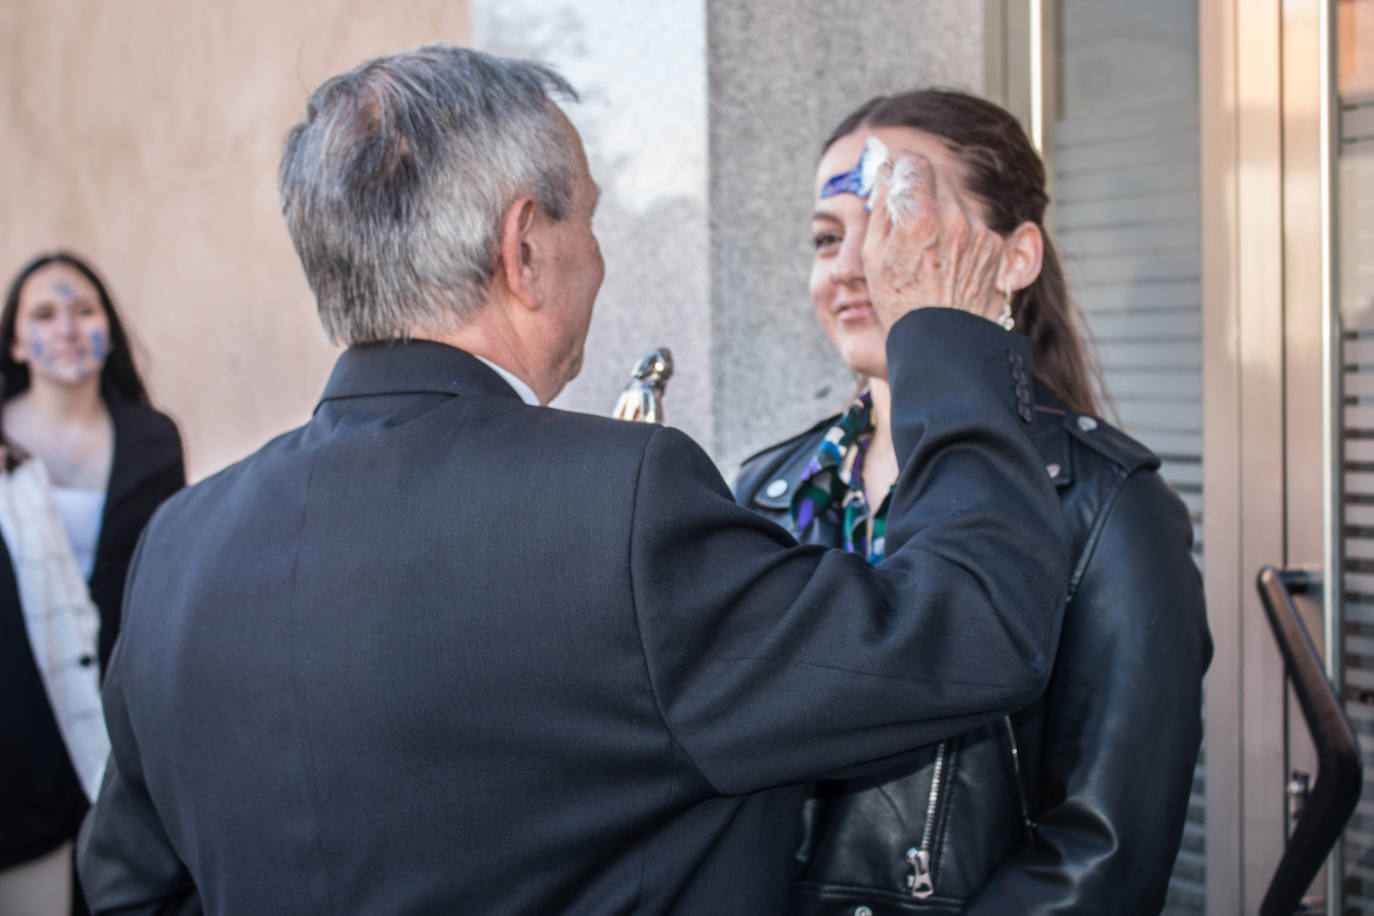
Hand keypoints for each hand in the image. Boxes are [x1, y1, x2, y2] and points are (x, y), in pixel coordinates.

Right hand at [862, 151, 1005, 327]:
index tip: (895, 171)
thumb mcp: (873, 254)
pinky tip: (948, 261)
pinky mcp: (996, 246)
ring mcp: (980, 232)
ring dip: (942, 211)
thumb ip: (880, 204)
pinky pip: (974, 225)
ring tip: (928, 247)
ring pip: (957, 200)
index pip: (913, 162)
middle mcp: (954, 218)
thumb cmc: (899, 302)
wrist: (942, 344)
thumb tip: (885, 170)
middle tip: (908, 212)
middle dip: (921, 187)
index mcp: (919, 217)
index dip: (901, 164)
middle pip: (937, 176)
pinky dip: (961, 233)